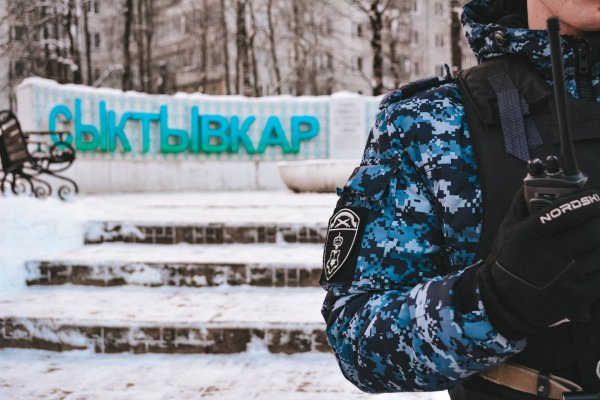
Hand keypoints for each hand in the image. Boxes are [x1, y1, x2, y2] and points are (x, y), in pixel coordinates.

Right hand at [477, 189, 599, 337]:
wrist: (504, 303)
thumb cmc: (509, 261)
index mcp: (530, 236)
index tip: (596, 196)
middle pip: (592, 230)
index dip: (589, 202)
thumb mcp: (509, 231)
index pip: (568, 212)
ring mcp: (565, 278)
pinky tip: (596, 255)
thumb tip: (535, 182)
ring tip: (597, 234)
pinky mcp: (578, 296)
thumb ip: (523, 205)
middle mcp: (548, 256)